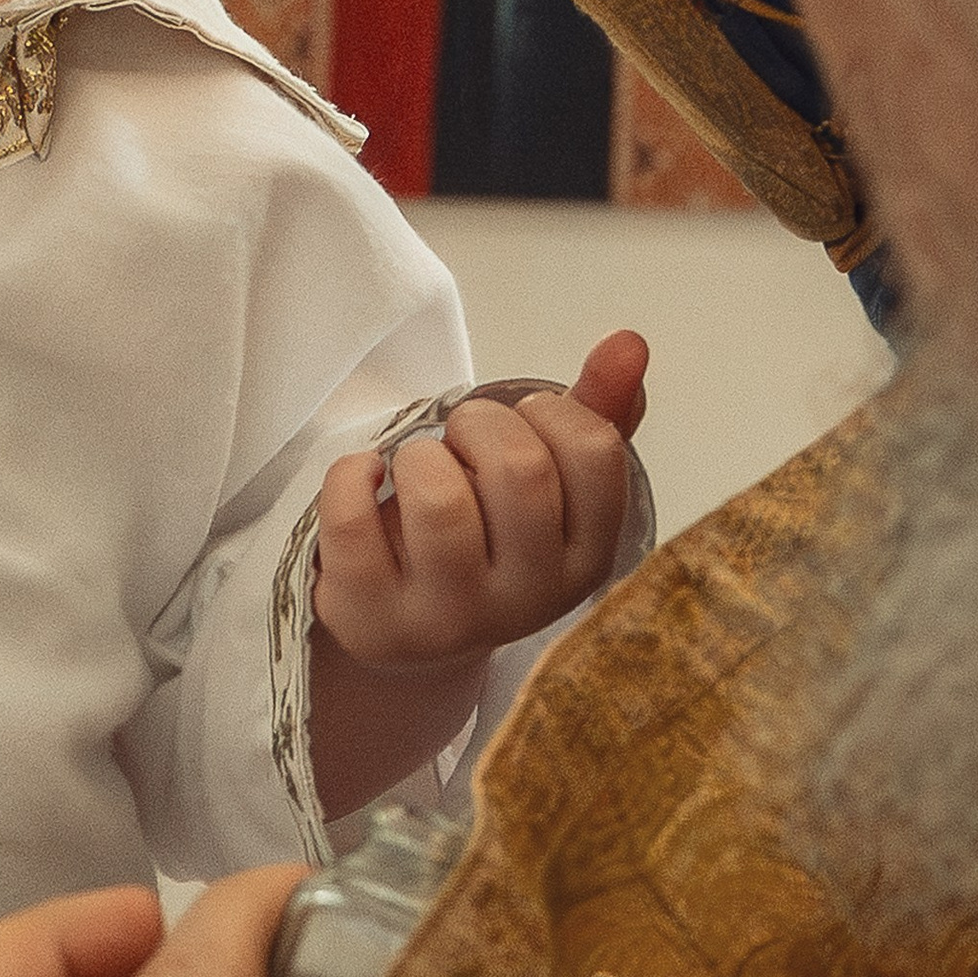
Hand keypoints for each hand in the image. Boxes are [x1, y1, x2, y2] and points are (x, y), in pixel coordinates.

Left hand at [315, 332, 649, 672]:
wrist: (409, 634)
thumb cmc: (484, 540)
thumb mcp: (548, 486)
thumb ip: (594, 414)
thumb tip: (628, 342)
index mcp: (586, 559)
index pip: (595, 454)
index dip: (551, 413)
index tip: (524, 423)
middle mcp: (529, 600)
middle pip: (519, 471)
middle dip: (480, 426)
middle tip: (462, 440)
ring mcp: (449, 618)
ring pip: (439, 501)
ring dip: (419, 455)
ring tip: (418, 467)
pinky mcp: (373, 620)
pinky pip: (353, 523)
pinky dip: (349, 475)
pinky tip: (364, 478)